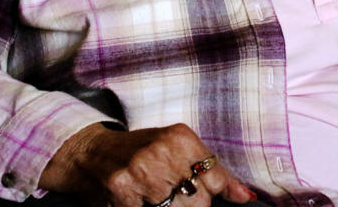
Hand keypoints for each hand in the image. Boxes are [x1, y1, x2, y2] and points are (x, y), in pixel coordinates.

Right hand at [40, 122, 254, 206]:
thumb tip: (246, 197)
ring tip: (154, 197)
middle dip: (190, 206)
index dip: (210, 194)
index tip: (198, 193)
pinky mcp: (121, 189)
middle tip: (170, 195)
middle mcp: (163, 150)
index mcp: (181, 137)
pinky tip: (137, 201)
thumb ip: (213, 172)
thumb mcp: (177, 151)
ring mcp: (141, 170)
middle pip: (199, 202)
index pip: (216, 178)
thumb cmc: (141, 152)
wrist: (91, 152)